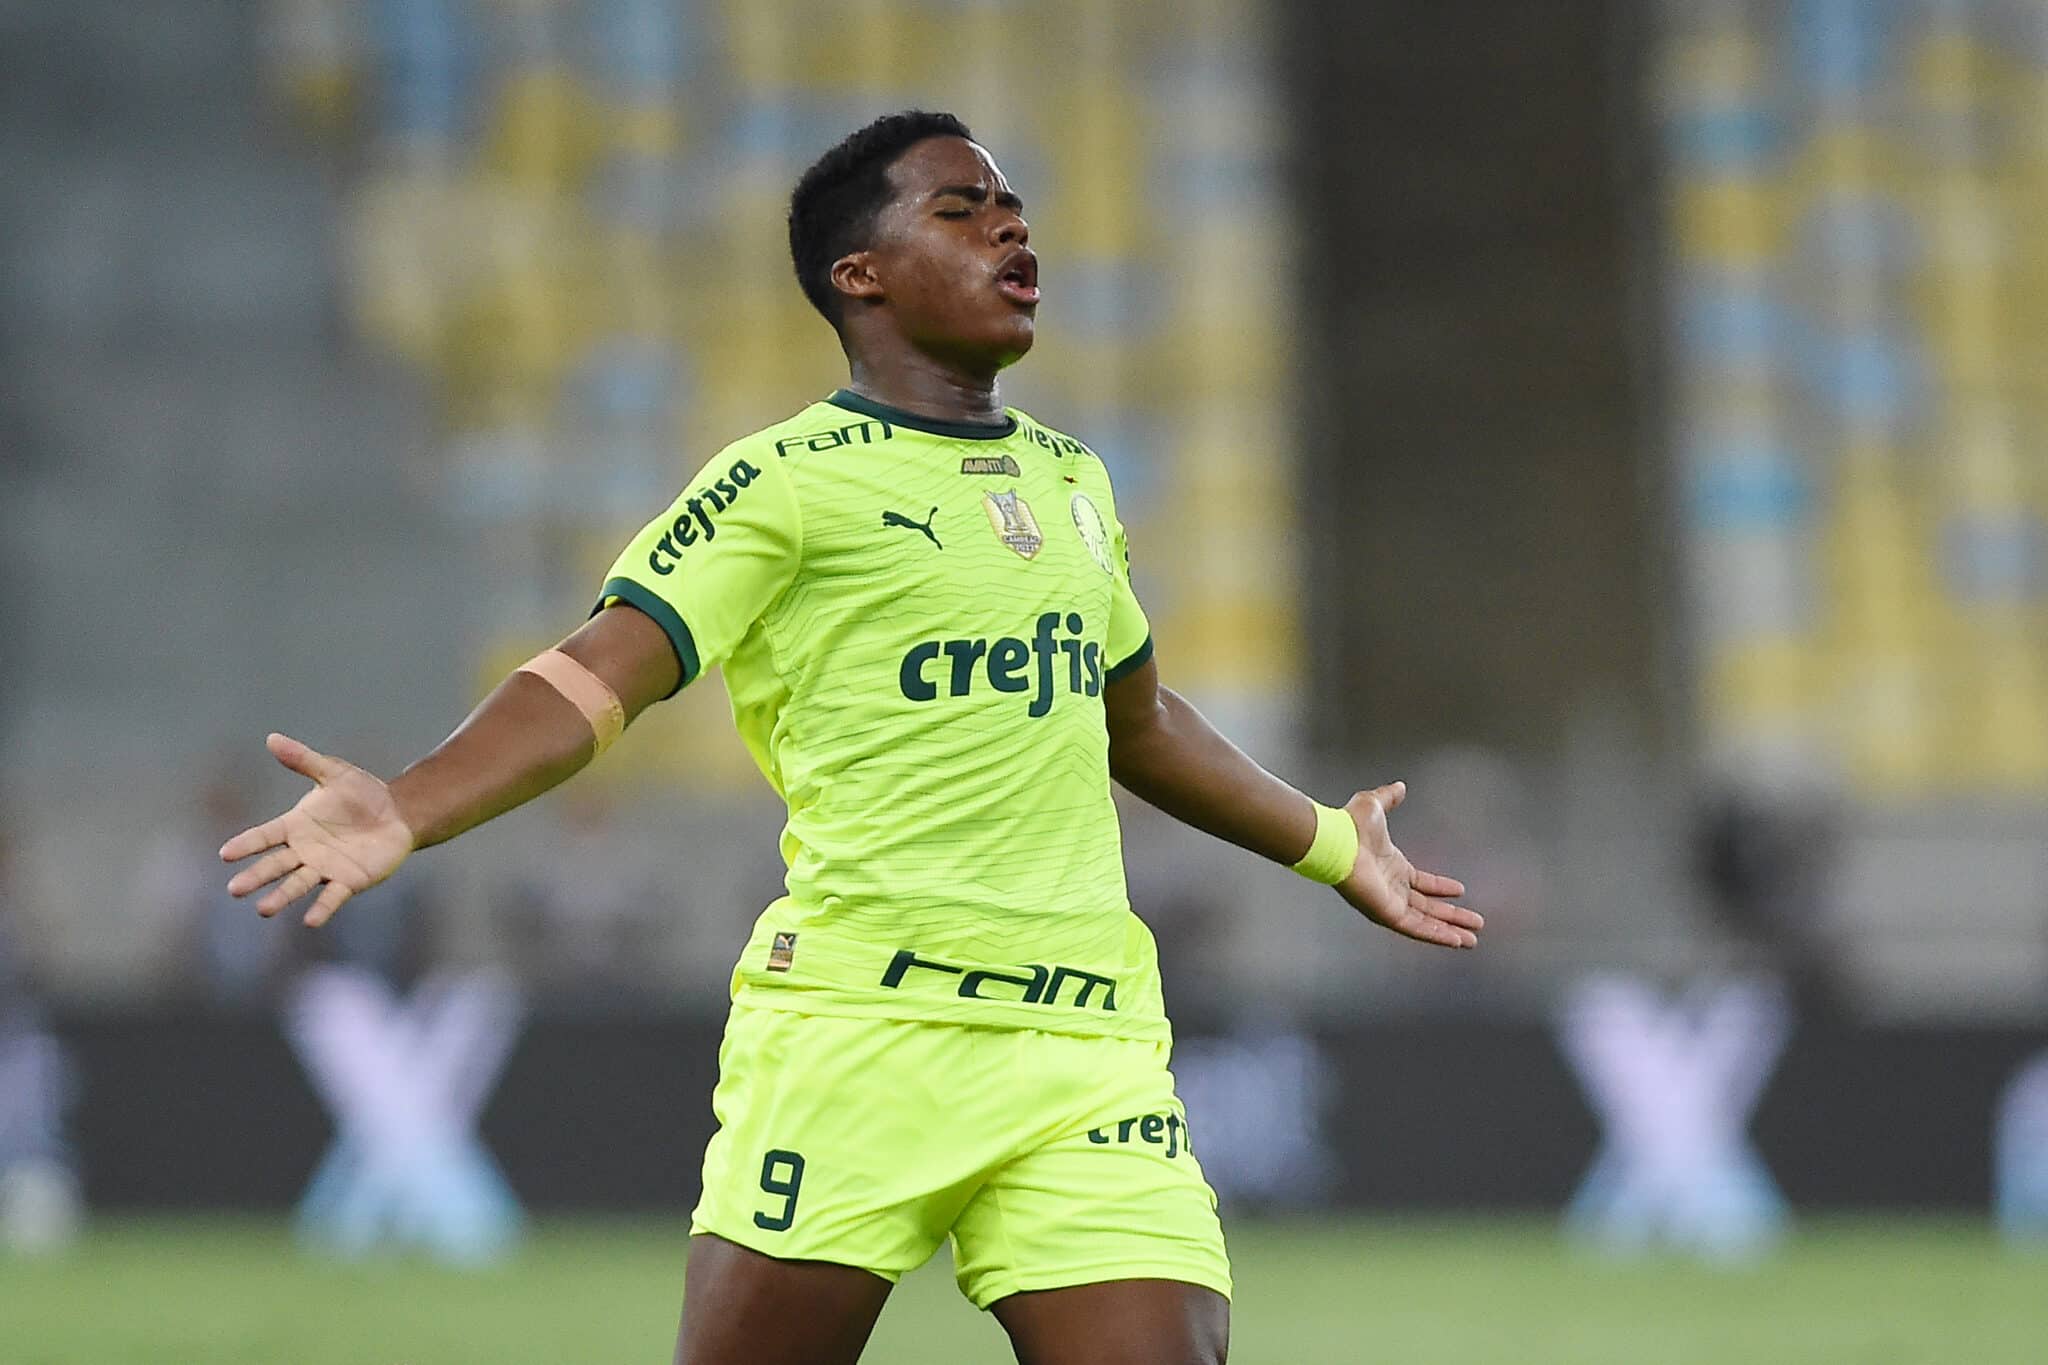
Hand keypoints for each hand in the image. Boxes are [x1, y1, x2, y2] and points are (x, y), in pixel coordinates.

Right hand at [218, 732, 414, 926]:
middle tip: (234, 889)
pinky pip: (332, 896)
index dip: (246, 845)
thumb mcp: (333, 773)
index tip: (226, 854)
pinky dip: (322, 908)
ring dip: (281, 897)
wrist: (398, 813)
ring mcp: (325, 868)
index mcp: (295, 826)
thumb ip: (303, 760)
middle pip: (275, 865)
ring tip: (263, 910)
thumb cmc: (362, 793)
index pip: (264, 836)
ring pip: (297, 884)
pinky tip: (310, 921)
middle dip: (256, 877)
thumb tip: (272, 738)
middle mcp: (305, 851)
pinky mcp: (348, 881)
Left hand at [1333, 782, 1482, 949]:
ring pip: (1426, 922)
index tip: (1460, 891)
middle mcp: (1391, 888)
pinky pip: (1417, 928)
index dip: (1441, 887)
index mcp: (1392, 867)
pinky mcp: (1387, 914)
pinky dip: (1437, 935)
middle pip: (1428, 907)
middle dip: (1452, 916)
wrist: (1337, 841)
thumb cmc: (1351, 825)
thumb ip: (1389, 797)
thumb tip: (1399, 786)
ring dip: (1450, 931)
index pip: (1421, 882)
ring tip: (1472, 940)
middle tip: (1475, 923)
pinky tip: (1456, 940)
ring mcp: (1389, 903)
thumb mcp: (1375, 805)